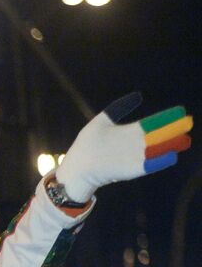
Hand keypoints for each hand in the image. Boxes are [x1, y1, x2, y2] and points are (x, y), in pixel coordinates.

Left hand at [54, 94, 191, 201]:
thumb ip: (118, 108)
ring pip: (158, 149)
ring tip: (186, 139)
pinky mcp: (132, 170)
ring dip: (172, 145)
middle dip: (174, 129)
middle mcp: (136, 144)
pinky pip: (150, 165)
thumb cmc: (87, 145)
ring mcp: (135, 157)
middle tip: (189, 122)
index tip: (180, 110)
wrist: (77, 167)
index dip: (166, 117)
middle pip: (159, 135)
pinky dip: (160, 161)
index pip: (153, 123)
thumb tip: (138, 96)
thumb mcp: (101, 122)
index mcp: (130, 132)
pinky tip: (172, 155)